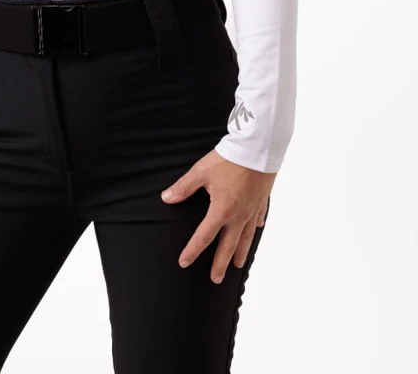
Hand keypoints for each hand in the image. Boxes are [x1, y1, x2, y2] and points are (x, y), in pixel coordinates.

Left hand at [160, 149, 274, 283]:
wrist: (258, 149)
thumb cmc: (229, 159)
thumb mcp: (201, 172)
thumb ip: (183, 187)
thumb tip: (166, 198)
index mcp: (221, 210)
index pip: (203, 236)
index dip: (192, 251)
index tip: (184, 262)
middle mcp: (238, 215)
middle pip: (227, 246)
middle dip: (220, 264)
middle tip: (215, 279)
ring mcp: (252, 210)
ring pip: (245, 238)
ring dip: (239, 253)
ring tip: (237, 266)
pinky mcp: (261, 201)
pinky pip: (257, 220)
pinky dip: (254, 228)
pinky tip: (254, 231)